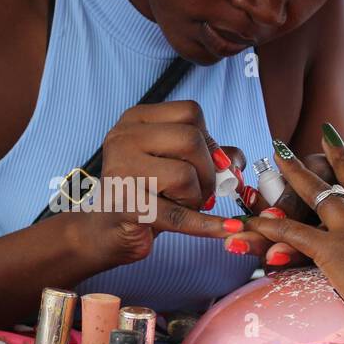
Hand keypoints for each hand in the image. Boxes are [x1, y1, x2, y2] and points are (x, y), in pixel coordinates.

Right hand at [76, 100, 235, 265]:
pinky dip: (208, 225)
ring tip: (182, 205)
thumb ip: (207, 154)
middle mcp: (123, 138)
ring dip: (196, 197)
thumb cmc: (144, 192)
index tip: (209, 162)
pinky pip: (179, 215)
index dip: (209, 139)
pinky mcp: (127, 206)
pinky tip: (227, 229)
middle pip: (191, 140)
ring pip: (185, 175)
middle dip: (208, 171)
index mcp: (135, 120)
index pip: (190, 112)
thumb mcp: (172, 163)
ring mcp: (122, 171)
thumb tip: (235, 159)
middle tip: (201, 190)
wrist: (108, 231)